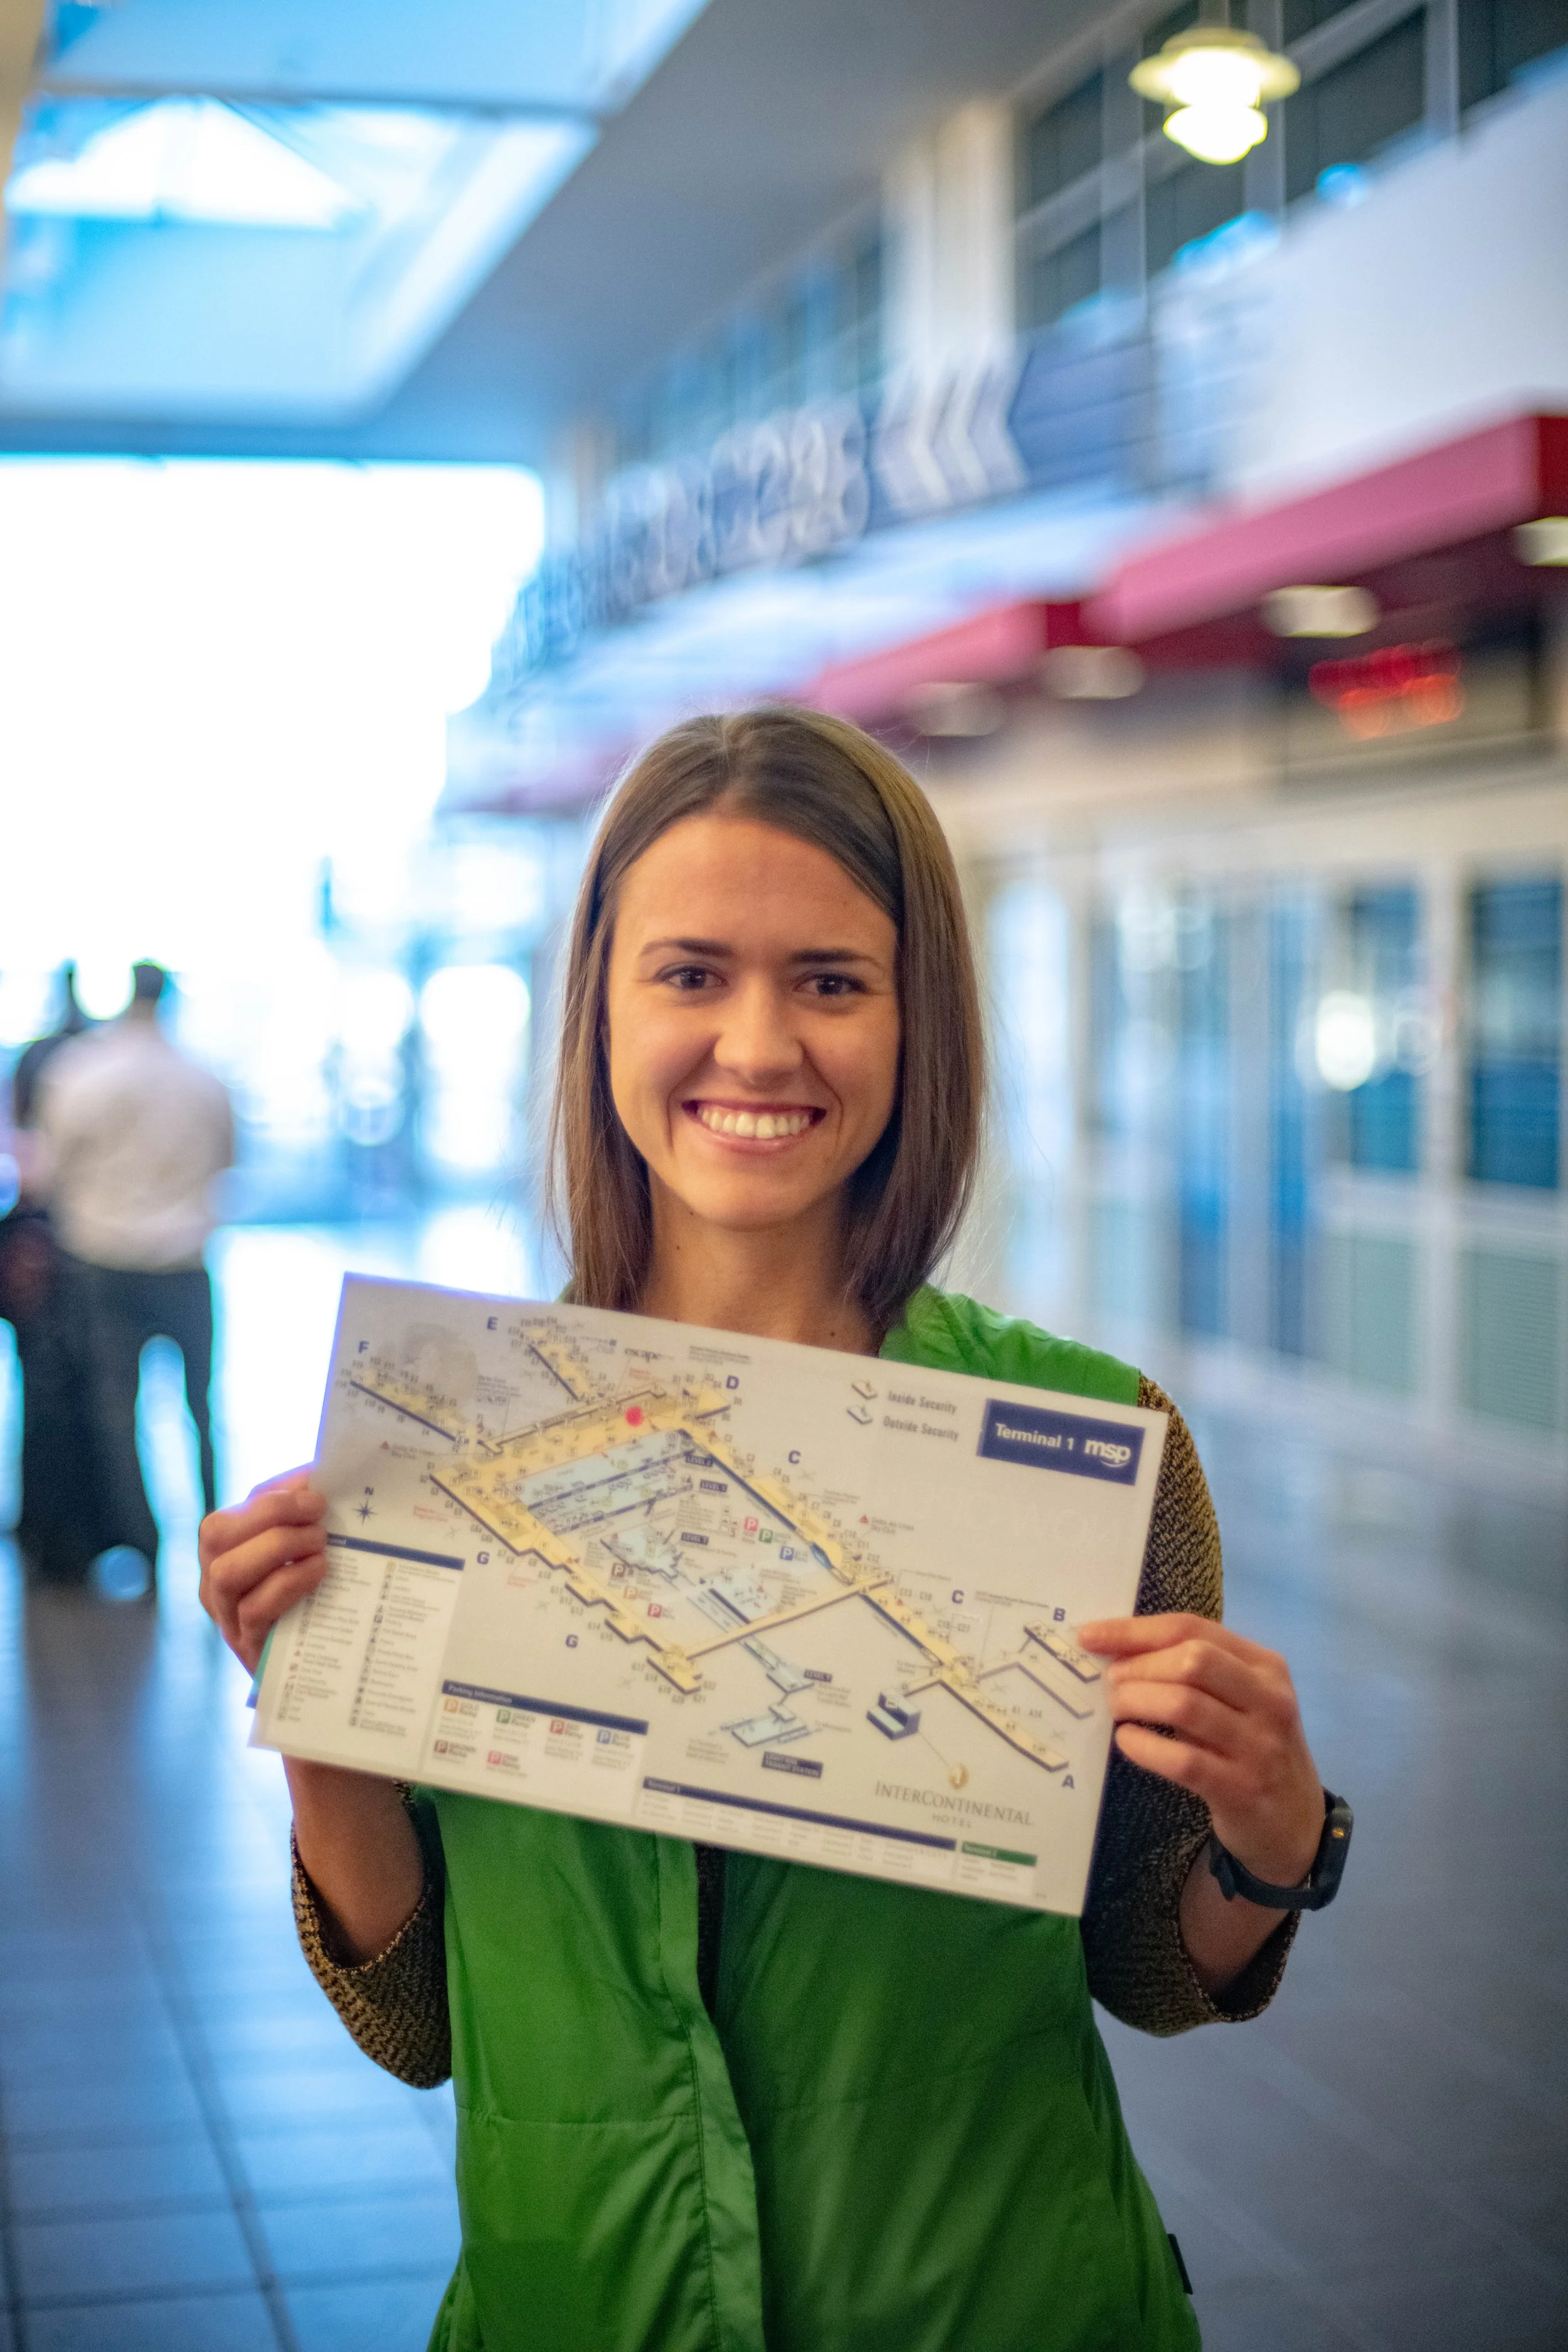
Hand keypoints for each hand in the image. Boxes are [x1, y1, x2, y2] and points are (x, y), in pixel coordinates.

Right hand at [199, 1469, 328, 1672]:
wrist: (324, 1674)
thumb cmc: (316, 1598)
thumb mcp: (307, 1551)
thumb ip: (306, 1516)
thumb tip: (324, 1475)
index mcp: (225, 1555)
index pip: (229, 1514)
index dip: (270, 1496)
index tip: (315, 1490)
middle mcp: (215, 1583)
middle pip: (216, 1534)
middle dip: (270, 1513)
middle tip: (319, 1512)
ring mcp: (227, 1617)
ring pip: (227, 1572)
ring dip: (278, 1546)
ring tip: (321, 1543)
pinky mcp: (248, 1647)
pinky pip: (254, 1610)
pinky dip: (288, 1582)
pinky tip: (320, 1571)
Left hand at [1079, 1613, 1323, 1888]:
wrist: (1294, 1820)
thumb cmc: (1251, 1746)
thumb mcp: (1238, 1699)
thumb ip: (1192, 1671)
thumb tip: (1116, 1650)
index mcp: (1265, 1665)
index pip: (1193, 1629)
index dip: (1135, 1630)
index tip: (1090, 1636)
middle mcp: (1269, 1699)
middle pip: (1192, 1660)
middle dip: (1139, 1667)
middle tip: (1111, 1683)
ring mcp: (1259, 1745)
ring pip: (1185, 1706)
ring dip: (1137, 1702)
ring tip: (1117, 1709)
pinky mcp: (1242, 1788)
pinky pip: (1183, 1760)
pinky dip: (1145, 1746)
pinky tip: (1128, 1741)